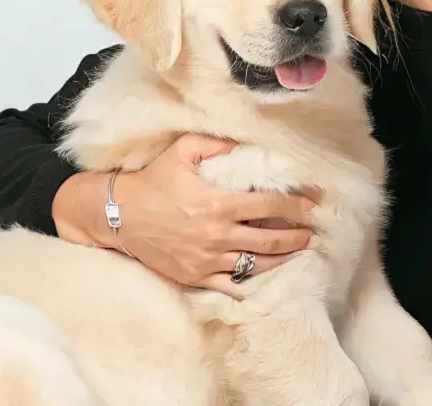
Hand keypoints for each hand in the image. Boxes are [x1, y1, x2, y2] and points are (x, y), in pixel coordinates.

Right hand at [53, 133, 318, 296]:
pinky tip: (263, 275)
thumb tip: (246, 145)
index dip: (296, 205)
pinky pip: (231, 285)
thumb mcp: (183, 151)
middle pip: (270, 239)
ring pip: (256, 264)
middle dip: (296, 235)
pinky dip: (250, 282)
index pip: (270, 206)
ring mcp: (207, 260)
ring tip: (297, 251)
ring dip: (282, 258)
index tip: (313, 203)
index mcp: (219, 203)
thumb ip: (218, 145)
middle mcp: (217, 235)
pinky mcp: (195, 276)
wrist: (118, 215)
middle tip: (311, 231)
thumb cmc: (152, 180)